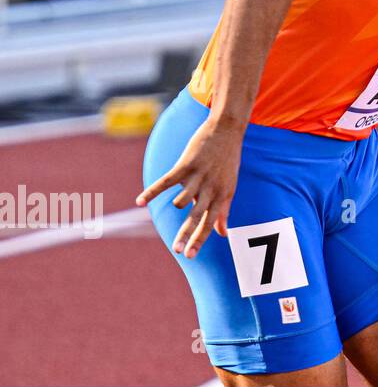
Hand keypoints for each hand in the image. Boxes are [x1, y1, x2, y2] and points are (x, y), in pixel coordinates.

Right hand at [136, 116, 242, 257]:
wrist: (227, 130)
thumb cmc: (227, 161)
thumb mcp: (230, 186)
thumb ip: (224, 211)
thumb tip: (222, 234)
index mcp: (222, 195)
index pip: (210, 223)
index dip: (199, 240)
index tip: (189, 256)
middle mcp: (211, 188)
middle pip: (197, 216)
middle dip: (186, 234)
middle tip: (176, 252)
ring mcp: (198, 176)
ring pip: (183, 198)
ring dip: (179, 203)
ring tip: (177, 206)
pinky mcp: (186, 164)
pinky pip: (167, 181)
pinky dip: (152, 192)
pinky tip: (139, 202)